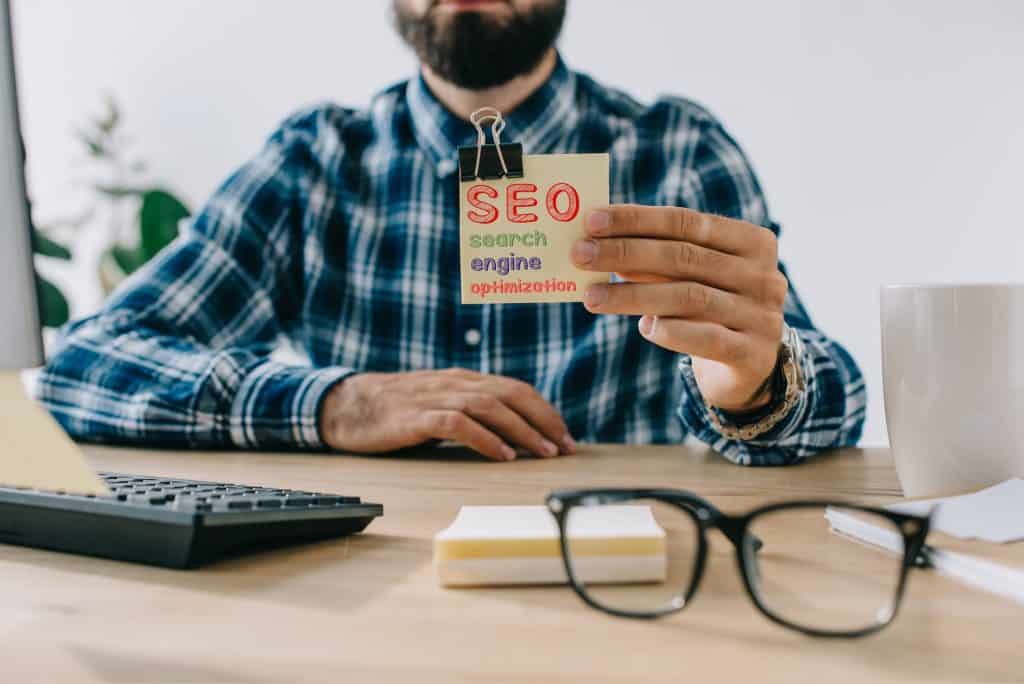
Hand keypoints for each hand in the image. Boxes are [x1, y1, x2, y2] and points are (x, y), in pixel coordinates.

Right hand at [318, 368, 575, 461]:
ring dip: (521, 430)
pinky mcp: (415, 416)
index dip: (545, 411)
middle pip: (510, 394)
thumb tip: (512, 435)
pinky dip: (484, 439)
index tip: (566, 437)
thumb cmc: (397, 410)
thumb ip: (471, 413)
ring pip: (489, 407)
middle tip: (565, 446)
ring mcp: (435, 398)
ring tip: (542, 452)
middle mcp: (454, 384)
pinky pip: (457, 424)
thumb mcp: (440, 404)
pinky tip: (501, 455)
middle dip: (543, 420)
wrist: (347, 405)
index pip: (515, 389)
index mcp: (464, 380)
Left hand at [571, 204, 787, 411]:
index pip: (687, 222)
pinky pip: (706, 338)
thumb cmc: (711, 309)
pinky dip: (670, 331)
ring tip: (591, 297)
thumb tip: (597, 241)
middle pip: (684, 256)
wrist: (750, 368)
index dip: (637, 220)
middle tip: (580, 255)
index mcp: (753, 241)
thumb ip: (657, 259)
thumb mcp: (690, 277)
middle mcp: (764, 275)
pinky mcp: (753, 354)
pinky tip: (643, 328)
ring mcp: (763, 316)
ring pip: (689, 297)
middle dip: (625, 253)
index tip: (591, 221)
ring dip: (632, 295)